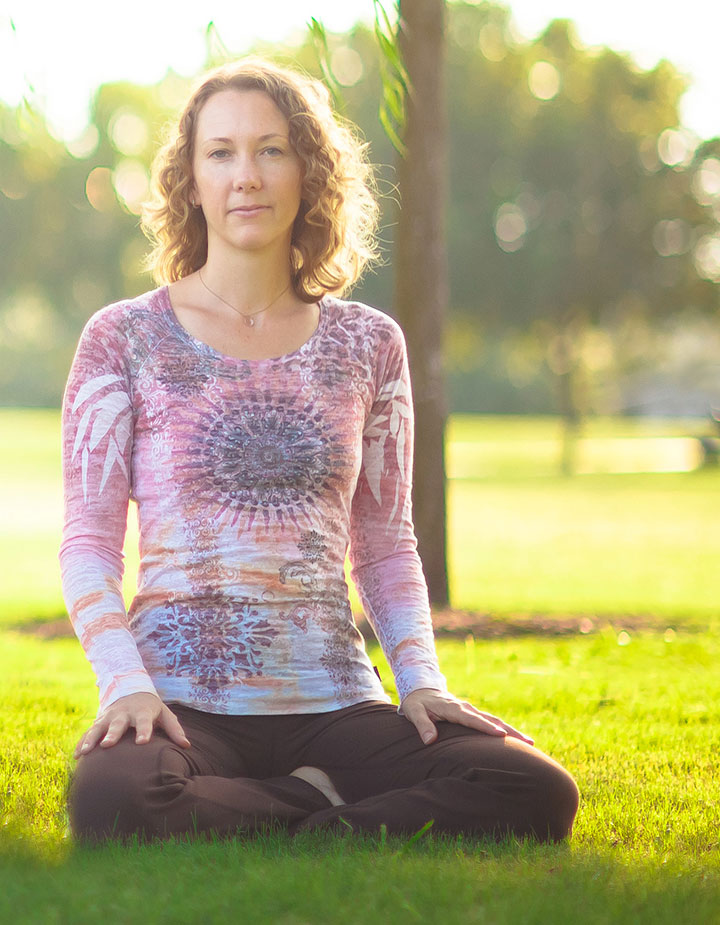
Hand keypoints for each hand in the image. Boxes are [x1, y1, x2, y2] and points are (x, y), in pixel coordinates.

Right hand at [74, 692, 190, 757]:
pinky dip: (82, 743)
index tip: (143, 742)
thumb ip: (174, 729)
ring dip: (91, 739)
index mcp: (142, 712)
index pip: (144, 722)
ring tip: (85, 752)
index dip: (144, 731)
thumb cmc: (151, 709)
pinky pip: (89, 733)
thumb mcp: (164, 714)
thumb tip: (187, 746)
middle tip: (108, 745)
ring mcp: (109, 717)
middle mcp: (124, 714)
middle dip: (113, 734)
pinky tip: (77, 756)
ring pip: (98, 728)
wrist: (130, 691)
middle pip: (118, 724)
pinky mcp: (99, 722)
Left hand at [400, 688, 534, 746]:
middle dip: (509, 731)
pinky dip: (504, 730)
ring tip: (530, 743)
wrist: (422, 690)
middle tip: (528, 743)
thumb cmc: (417, 703)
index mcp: (453, 708)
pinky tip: (517, 740)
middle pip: (490, 720)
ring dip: (512, 731)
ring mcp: (471, 710)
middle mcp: (466, 708)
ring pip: (494, 720)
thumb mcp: (414, 712)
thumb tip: (430, 740)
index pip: (472, 719)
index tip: (501, 735)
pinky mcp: (473, 714)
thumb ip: (422, 725)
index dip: (486, 727)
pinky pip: (491, 722)